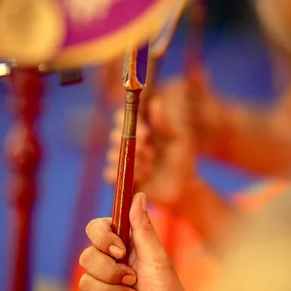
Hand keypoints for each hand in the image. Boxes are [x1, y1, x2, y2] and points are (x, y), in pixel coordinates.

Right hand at [79, 192, 188, 290]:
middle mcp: (107, 263)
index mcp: (121, 246)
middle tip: (134, 281)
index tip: (121, 251)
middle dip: (111, 273)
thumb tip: (138, 195)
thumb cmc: (168, 290)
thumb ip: (143, 227)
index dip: (103, 239)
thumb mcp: (156, 256)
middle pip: (86, 257)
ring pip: (86, 283)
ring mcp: (100, 287)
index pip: (95, 229)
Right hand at [103, 70, 220, 208]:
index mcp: (139, 129)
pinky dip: (122, 175)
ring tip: (151, 169)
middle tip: (150, 151)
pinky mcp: (120, 179)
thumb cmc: (181, 160)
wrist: (182, 188)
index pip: (123, 117)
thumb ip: (164, 124)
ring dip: (133, 162)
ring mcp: (122, 161)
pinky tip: (140, 177)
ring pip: (114, 155)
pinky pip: (108, 174)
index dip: (129, 121)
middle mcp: (128, 143)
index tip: (146, 132)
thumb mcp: (177, 140)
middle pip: (114, 135)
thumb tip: (156, 102)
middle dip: (133, 144)